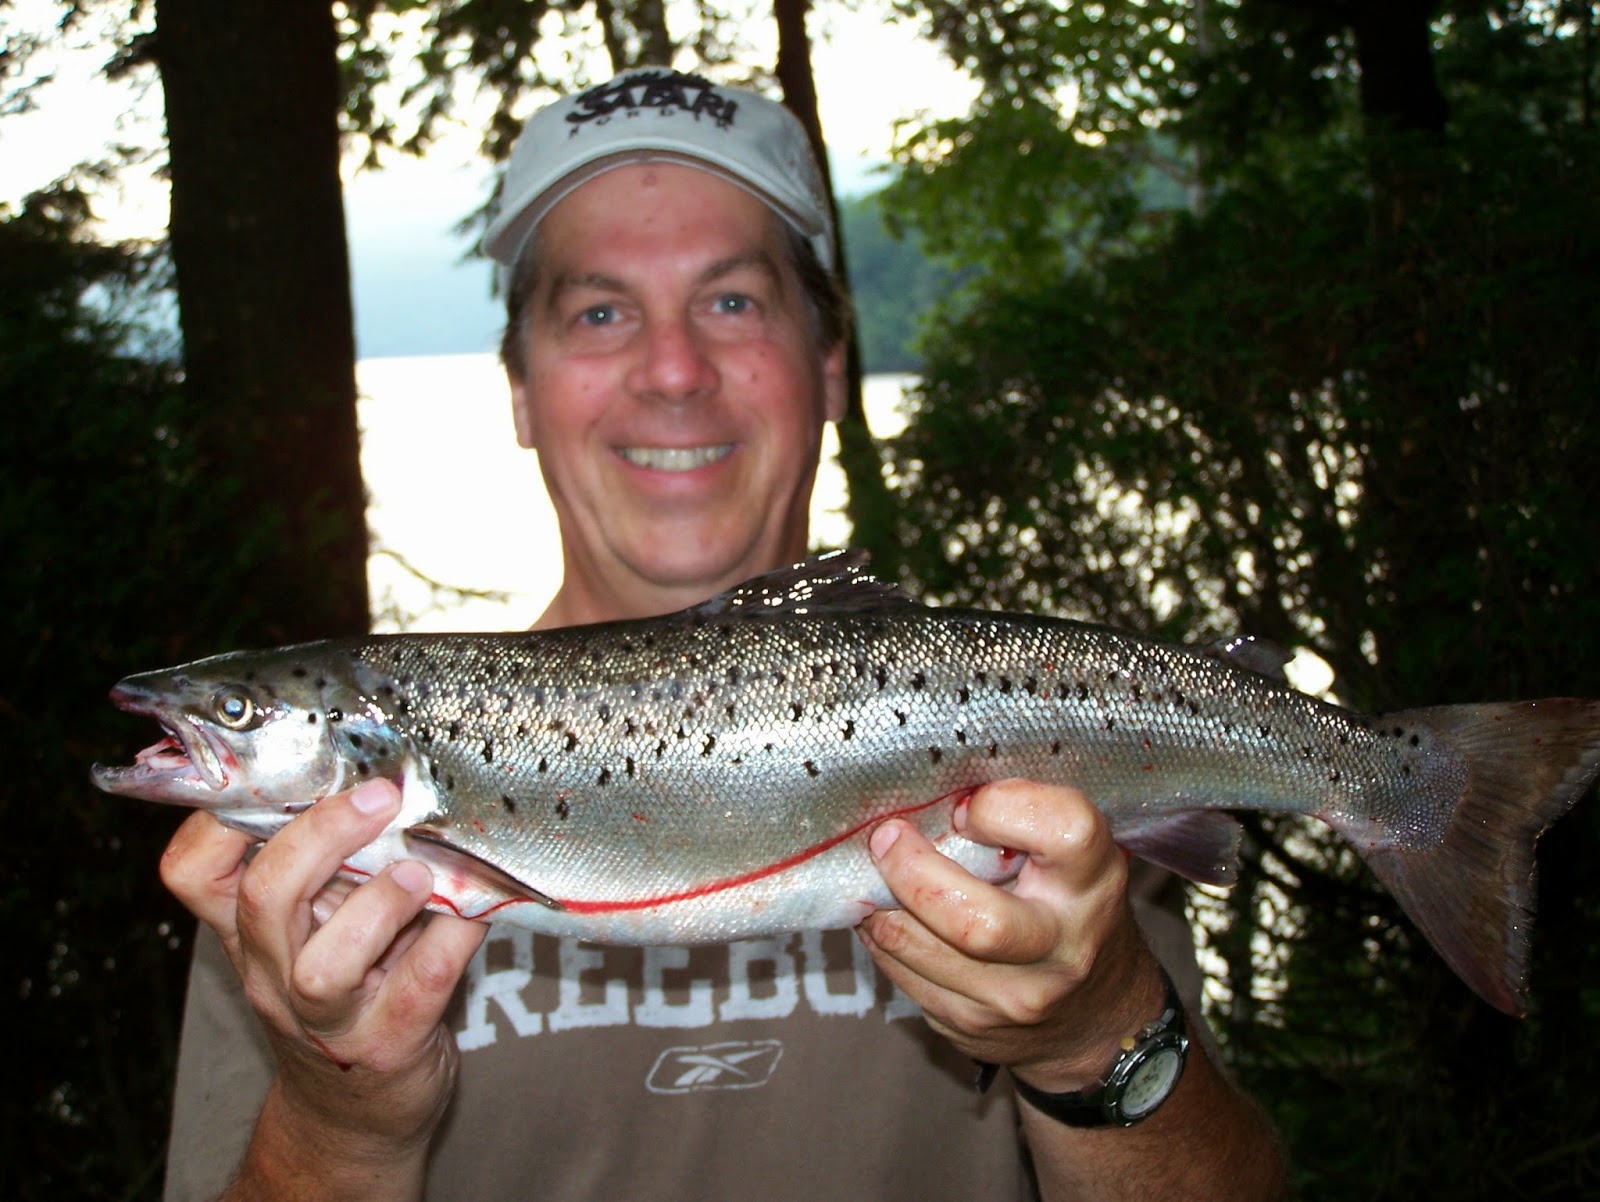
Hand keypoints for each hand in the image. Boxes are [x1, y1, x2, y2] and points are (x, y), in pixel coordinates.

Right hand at [160, 780, 486, 1158]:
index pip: (193, 871)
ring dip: (381, 903)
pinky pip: (424, 981)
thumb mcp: (313, 928)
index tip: (293, 766)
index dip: (225, 815)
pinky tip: (477, 907)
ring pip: (325, 963)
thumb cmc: (345, 991)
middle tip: (380, 796)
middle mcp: (272, 975)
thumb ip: (328, 865)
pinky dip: (457, 934)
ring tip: (422, 874)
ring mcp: (328, 1019)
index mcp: (245, 932)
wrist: (356, 1113)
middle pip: (264, 896)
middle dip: (323, 835)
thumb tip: (381, 770)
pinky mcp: (390, 1044)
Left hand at [859, 779, 1165, 1091]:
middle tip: (887, 838)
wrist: (1098, 1021)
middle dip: (912, 871)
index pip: (1063, 832)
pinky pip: (902, 975)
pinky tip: (886, 912)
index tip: (968, 807)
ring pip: (918, 948)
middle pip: (976, 921)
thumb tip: (934, 793)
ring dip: (881, 902)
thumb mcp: (1076, 858)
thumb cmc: (1073, 911)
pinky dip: (883, 936)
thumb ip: (1022, 820)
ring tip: (875, 871)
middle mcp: (1060, 948)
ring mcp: (1015, 998)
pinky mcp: (971, 1027)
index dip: (1004, 807)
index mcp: (1092, 883)